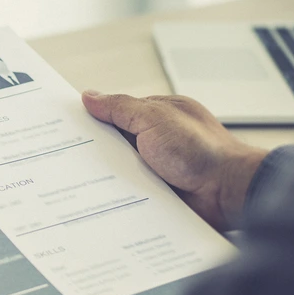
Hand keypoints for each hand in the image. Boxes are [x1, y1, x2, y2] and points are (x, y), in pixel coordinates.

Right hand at [82, 91, 267, 229]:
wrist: (228, 192)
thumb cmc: (202, 151)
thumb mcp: (154, 118)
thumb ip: (120, 108)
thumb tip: (90, 97)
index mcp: (158, 116)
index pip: (116, 113)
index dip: (92, 117)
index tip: (66, 124)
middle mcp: (158, 140)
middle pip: (114, 142)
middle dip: (94, 150)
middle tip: (66, 155)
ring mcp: (157, 167)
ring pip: (119, 169)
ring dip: (106, 175)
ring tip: (80, 180)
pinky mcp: (157, 192)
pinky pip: (128, 191)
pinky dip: (118, 194)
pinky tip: (102, 197)